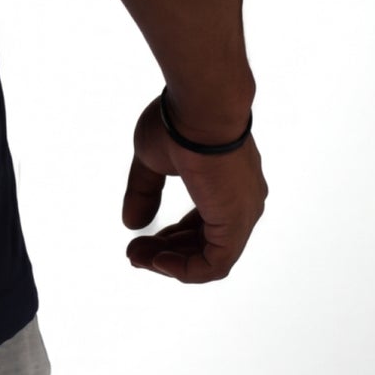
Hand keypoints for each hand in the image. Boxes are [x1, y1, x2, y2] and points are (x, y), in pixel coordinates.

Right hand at [121, 93, 266, 282]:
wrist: (201, 106)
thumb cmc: (178, 120)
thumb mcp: (152, 158)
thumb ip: (145, 192)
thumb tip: (132, 222)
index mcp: (227, 184)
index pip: (201, 224)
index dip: (170, 236)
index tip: (139, 237)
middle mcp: (242, 203)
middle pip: (204, 243)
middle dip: (166, 251)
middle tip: (133, 253)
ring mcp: (242, 215)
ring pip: (209, 257)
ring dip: (171, 262)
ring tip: (137, 257)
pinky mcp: (236, 225)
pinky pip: (214, 264)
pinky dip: (185, 269)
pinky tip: (157, 261)